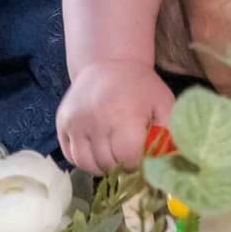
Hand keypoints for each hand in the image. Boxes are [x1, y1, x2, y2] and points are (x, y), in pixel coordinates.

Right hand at [57, 62, 176, 176]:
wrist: (108, 64)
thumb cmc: (141, 88)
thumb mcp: (164, 104)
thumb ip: (168, 134)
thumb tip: (165, 164)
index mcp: (124, 116)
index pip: (128, 158)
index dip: (137, 164)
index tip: (141, 157)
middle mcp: (96, 120)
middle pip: (107, 164)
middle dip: (120, 166)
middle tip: (127, 156)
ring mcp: (75, 122)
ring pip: (86, 164)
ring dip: (101, 168)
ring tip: (112, 156)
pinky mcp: (62, 123)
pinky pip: (71, 156)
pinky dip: (84, 160)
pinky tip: (97, 151)